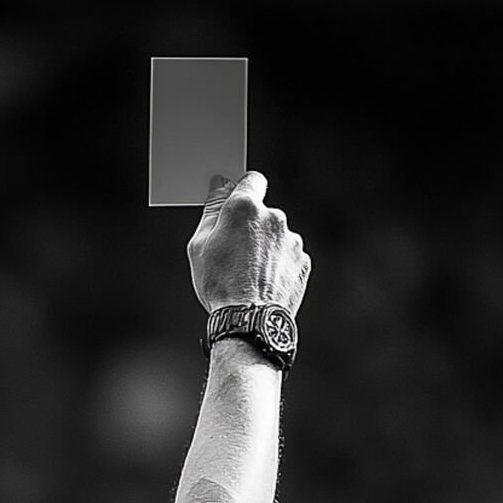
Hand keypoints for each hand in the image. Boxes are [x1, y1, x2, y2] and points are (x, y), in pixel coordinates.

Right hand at [188, 172, 309, 314]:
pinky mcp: (302, 261)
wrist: (248, 322)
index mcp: (245, 208)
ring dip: (264, 250)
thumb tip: (219, 186)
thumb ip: (212, 210)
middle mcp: (273, 217)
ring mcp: (291, 240)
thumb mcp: (199, 246)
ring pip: (276, 238)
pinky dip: (277, 267)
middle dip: (251, 228)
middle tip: (233, 255)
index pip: (251, 181)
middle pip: (263, 214)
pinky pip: (288, 258)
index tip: (235, 206)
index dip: (243, 192)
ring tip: (248, 276)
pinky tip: (262, 284)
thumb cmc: (220, 285)